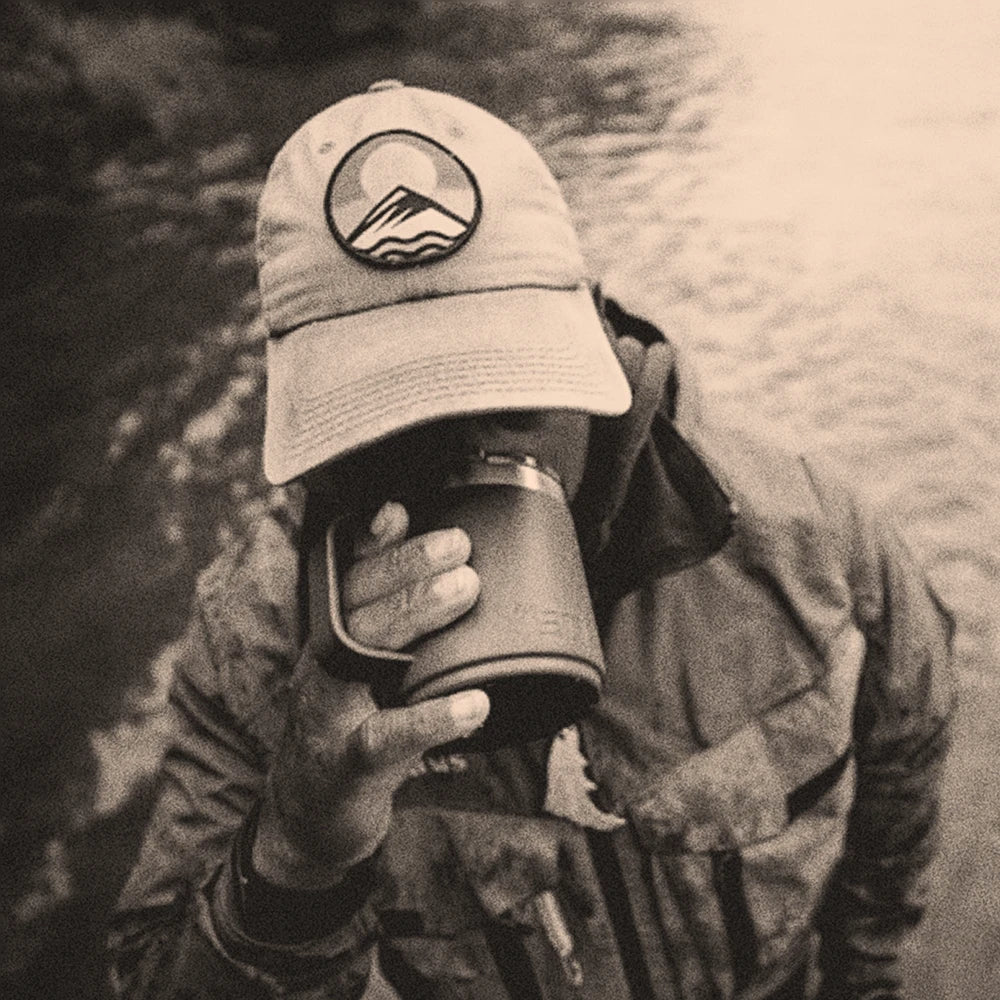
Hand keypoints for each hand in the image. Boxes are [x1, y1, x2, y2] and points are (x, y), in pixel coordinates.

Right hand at [253, 501, 486, 887]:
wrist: (308, 818)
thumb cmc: (351, 730)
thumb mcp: (366, 675)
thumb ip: (395, 630)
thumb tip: (447, 580)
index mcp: (331, 639)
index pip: (347, 579)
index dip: (371, 543)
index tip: (402, 509)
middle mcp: (323, 665)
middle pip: (358, 603)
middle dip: (407, 566)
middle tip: (459, 544)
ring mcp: (330, 712)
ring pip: (365, 652)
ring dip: (414, 614)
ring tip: (465, 589)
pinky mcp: (348, 764)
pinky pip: (388, 737)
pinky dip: (431, 719)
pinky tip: (474, 704)